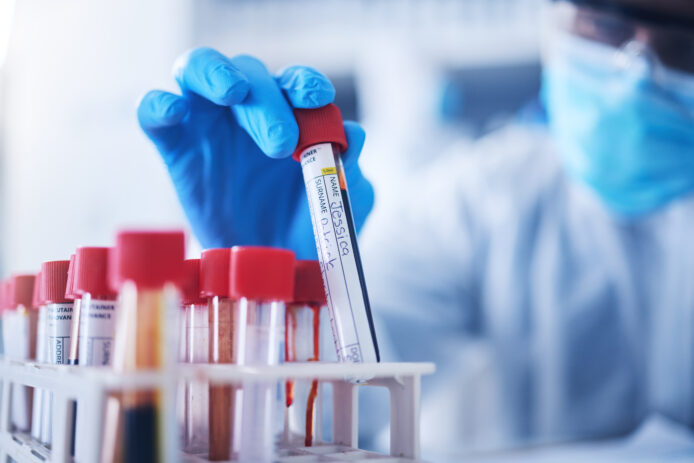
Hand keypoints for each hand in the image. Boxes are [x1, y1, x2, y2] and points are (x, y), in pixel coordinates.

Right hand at [137, 48, 372, 257]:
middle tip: (283, 143)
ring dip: (214, 72)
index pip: (293, 82)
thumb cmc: (307, 228)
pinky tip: (173, 112)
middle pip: (248, 73)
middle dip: (267, 101)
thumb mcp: (337, 201)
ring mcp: (207, 123)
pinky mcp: (175, 146)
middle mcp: (247, 109)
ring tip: (232, 93)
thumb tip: (354, 132)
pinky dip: (159, 105)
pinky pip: (154, 111)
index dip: (304, 82)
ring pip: (196, 69)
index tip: (318, 98)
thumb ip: (347, 166)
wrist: (273, 269)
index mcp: (291, 114)